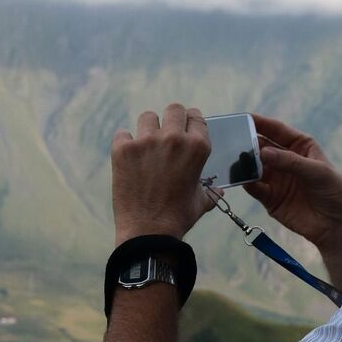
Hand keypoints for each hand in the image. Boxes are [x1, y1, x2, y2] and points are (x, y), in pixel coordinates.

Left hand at [111, 104, 214, 243]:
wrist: (148, 232)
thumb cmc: (178, 217)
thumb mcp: (201, 202)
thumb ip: (212, 192)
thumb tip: (220, 191)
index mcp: (197, 147)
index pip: (196, 117)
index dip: (190, 121)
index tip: (184, 127)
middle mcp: (174, 138)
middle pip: (173, 109)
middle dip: (171, 119)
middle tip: (165, 133)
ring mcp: (146, 141)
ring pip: (147, 117)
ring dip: (147, 129)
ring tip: (146, 146)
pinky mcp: (123, 149)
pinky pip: (122, 133)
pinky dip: (125, 143)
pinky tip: (128, 157)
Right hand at [245, 114, 341, 291]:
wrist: (337, 226)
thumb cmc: (335, 192)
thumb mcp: (317, 172)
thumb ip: (290, 162)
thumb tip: (262, 152)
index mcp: (300, 146)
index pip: (277, 130)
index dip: (262, 123)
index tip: (245, 118)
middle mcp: (285, 160)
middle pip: (262, 147)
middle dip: (248, 143)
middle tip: (232, 140)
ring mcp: (276, 179)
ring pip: (255, 167)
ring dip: (244, 163)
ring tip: (233, 160)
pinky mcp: (270, 198)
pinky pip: (254, 187)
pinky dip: (247, 183)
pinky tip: (243, 179)